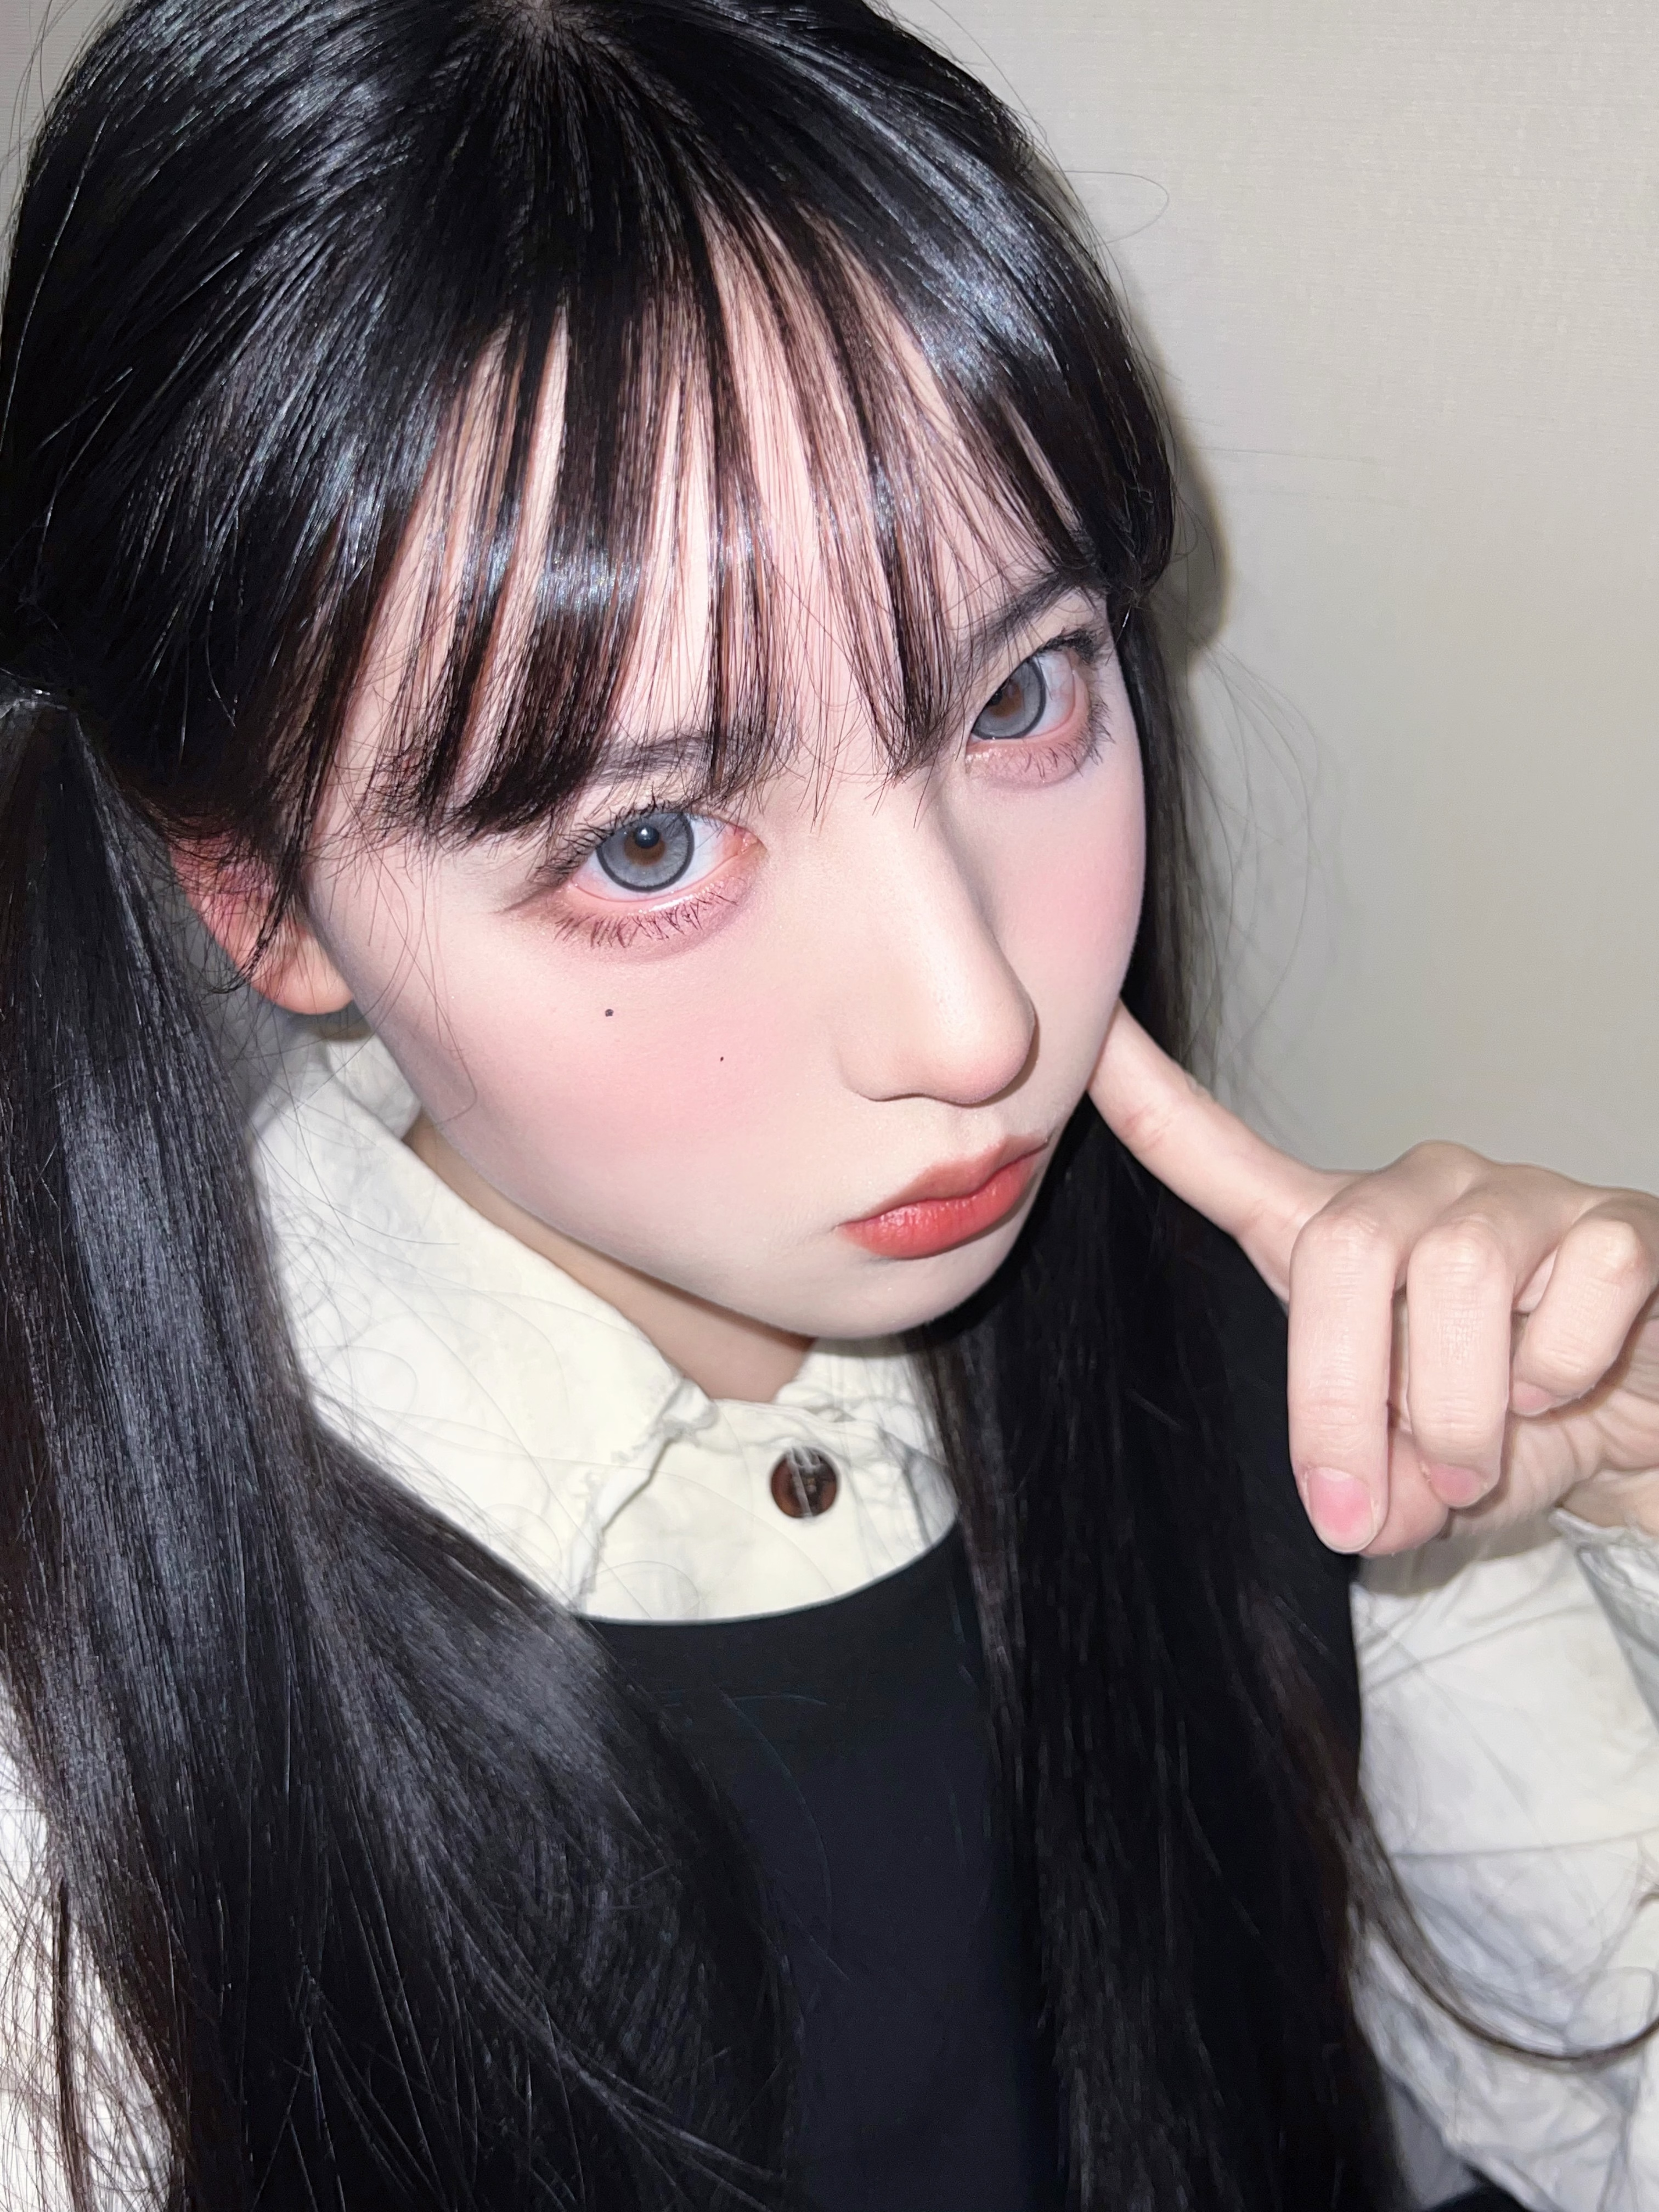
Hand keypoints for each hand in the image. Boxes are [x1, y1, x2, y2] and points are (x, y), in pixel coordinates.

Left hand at [1089, 1004, 1658, 1554]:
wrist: (1650, 1424)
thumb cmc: (1514, 1425)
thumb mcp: (1417, 1475)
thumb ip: (1372, 1485)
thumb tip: (1364, 1513)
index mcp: (1341, 1237)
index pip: (1223, 1157)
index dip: (1149, 1099)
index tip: (1086, 1038)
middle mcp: (1421, 1193)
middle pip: (1342, 1248)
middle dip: (1338, 1397)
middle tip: (1370, 1503)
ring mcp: (1523, 1196)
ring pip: (1461, 1273)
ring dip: (1460, 1406)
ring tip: (1479, 1458)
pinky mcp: (1619, 1222)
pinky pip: (1580, 1285)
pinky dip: (1565, 1368)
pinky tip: (1570, 1384)